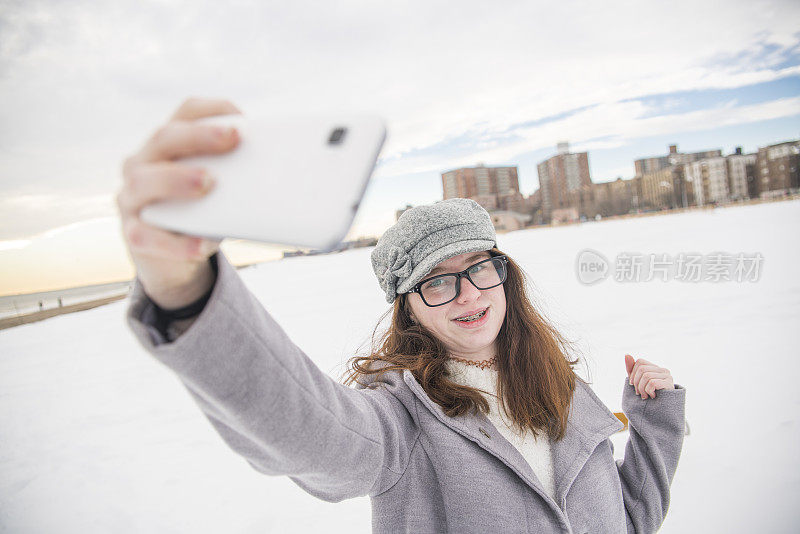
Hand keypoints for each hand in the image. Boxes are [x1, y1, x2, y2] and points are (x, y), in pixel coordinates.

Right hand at [116, 97, 240, 308]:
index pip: (186, 113)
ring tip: (208, 183)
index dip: (213, 110)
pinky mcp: (132, 234)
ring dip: (177, 179)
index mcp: (167, 145)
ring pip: (143, 181)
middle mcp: (142, 163)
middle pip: (164, 138)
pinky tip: (201, 244)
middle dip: (199, 135)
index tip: (243, 119)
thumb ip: (234, 177)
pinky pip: (145, 236)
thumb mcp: (217, 191)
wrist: (173, 259)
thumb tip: (275, 173)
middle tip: (233, 138)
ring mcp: (130, 198)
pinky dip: (175, 242)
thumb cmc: (201, 213)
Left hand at [624, 354, 674, 399]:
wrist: (661, 412)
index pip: (640, 362)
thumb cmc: (648, 396)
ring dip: (642, 389)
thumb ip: (632, 369)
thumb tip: (627, 354)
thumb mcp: (637, 381)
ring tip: (645, 396)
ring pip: (646, 376)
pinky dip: (649, 391)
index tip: (632, 385)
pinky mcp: (669, 384)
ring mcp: (668, 376)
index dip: (633, 373)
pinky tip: (652, 396)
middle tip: (639, 393)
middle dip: (636, 383)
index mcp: (655, 368)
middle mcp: (663, 370)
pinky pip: (652, 383)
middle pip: (642, 369)